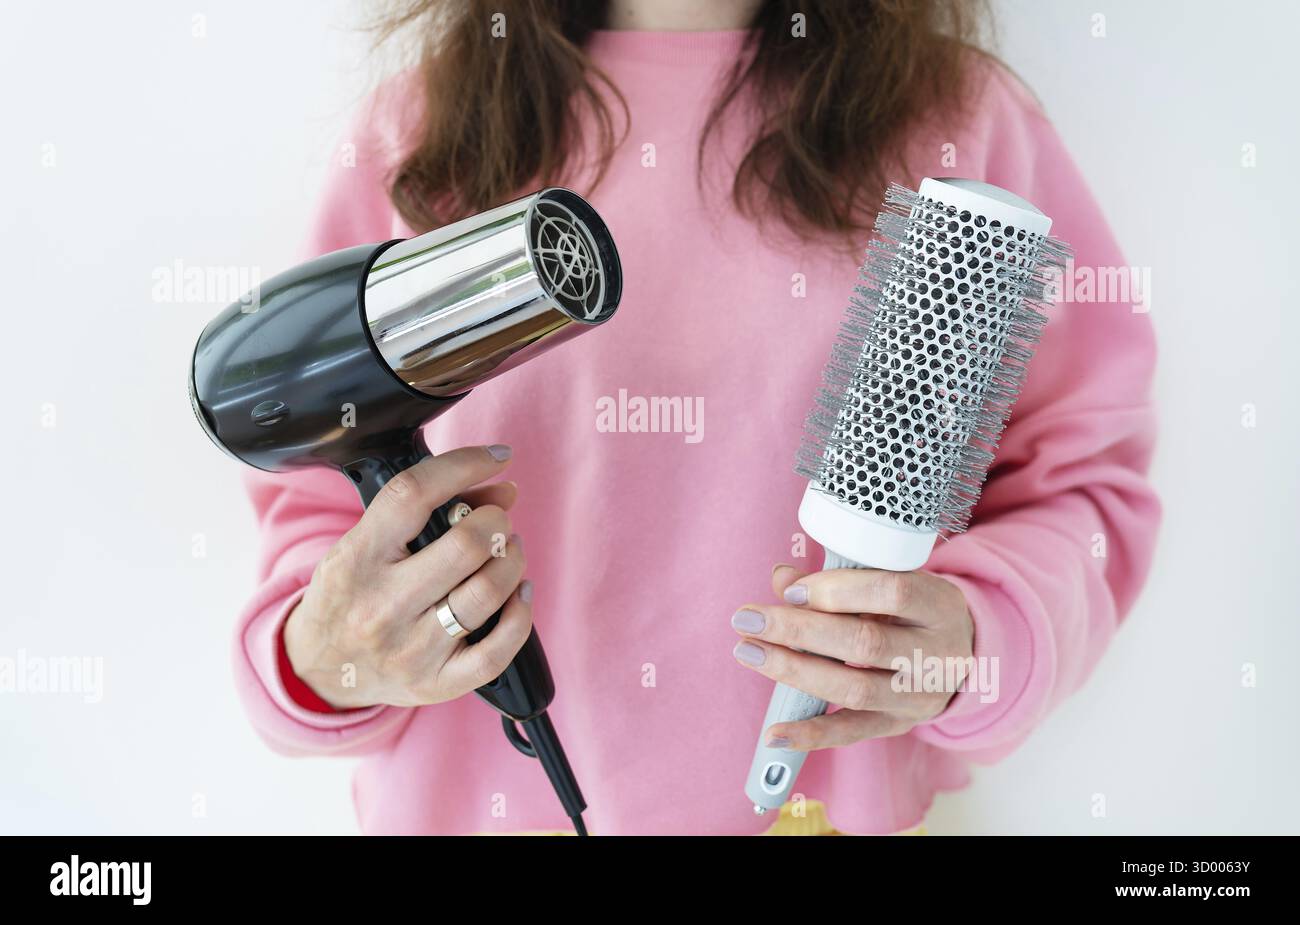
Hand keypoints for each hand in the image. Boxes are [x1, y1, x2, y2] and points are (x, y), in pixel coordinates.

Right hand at [284, 445, 530, 709]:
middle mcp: (381, 605)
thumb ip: (423, 512)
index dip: (464, 465)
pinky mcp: (435, 683)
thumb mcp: (365, 544)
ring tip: (509, 550)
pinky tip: (519, 593)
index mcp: (357, 558)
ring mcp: (410, 649)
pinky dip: (521, 615)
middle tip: (497, 518)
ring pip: (486, 593)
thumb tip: (502, 490)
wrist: (320, 670)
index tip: (496, 457)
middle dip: (496, 520)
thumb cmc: (352, 594)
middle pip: (465, 546)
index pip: (413, 494)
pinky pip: (497, 652)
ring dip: (512, 560)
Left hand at [731, 563, 973, 749]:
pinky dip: (810, 734)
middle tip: (749, 620)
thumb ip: (839, 579)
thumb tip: (782, 579)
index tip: (792, 591)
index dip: (838, 590)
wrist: (966, 657)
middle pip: (865, 643)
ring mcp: (918, 696)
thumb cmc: (915, 612)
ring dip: (794, 671)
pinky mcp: (898, 725)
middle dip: (799, 630)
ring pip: (854, 688)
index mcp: (938, 606)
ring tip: (749, 653)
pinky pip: (852, 733)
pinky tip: (774, 732)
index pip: (892, 592)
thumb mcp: (893, 584)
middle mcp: (935, 654)